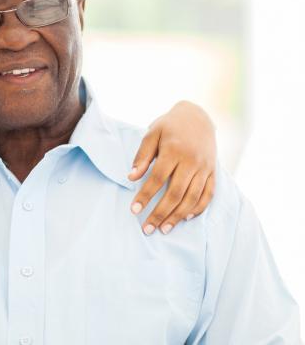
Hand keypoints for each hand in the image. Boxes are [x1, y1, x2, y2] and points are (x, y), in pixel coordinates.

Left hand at [128, 101, 216, 234]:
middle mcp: (192, 161)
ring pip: (192, 197)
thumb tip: (131, 177)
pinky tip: (186, 218)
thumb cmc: (169, 126)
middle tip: (148, 229)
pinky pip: (208, 194)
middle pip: (176, 192)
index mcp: (174, 150)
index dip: (145, 195)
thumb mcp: (152, 133)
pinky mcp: (213, 171)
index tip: (134, 210)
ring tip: (164, 229)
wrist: (198, 116)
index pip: (157, 178)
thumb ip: (142, 156)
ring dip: (178, 216)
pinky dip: (198, 208)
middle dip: (161, 213)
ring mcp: (205, 167)